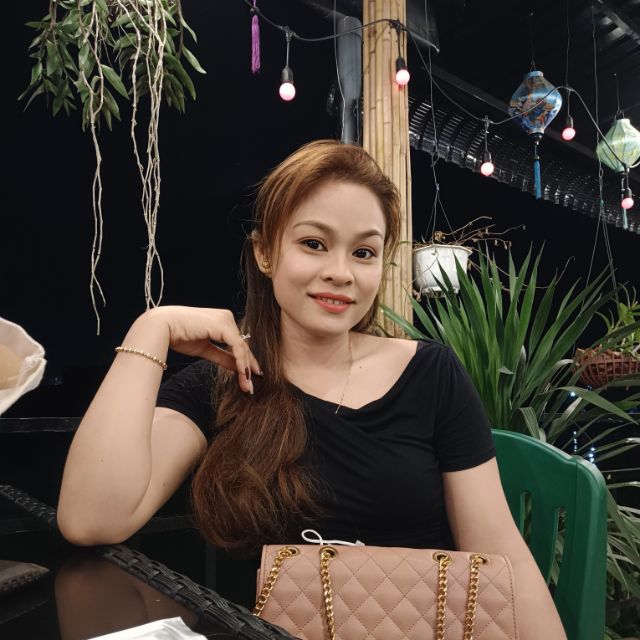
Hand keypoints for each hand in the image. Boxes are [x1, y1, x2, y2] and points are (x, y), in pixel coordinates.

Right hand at [142, 306, 259, 392]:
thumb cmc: (179, 335)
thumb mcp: (205, 349)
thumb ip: (222, 357)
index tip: (249, 378)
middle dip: (248, 368)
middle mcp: (226, 317)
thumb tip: (238, 367)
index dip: (245, 362)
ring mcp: (225, 320)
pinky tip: (243, 374)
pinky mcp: (223, 325)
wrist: (162, 327)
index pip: (238, 344)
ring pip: (241, 347)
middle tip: (251, 387)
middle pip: (242, 346)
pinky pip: (236, 346)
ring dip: (246, 368)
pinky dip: (241, 362)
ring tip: (247, 385)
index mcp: (222, 321)